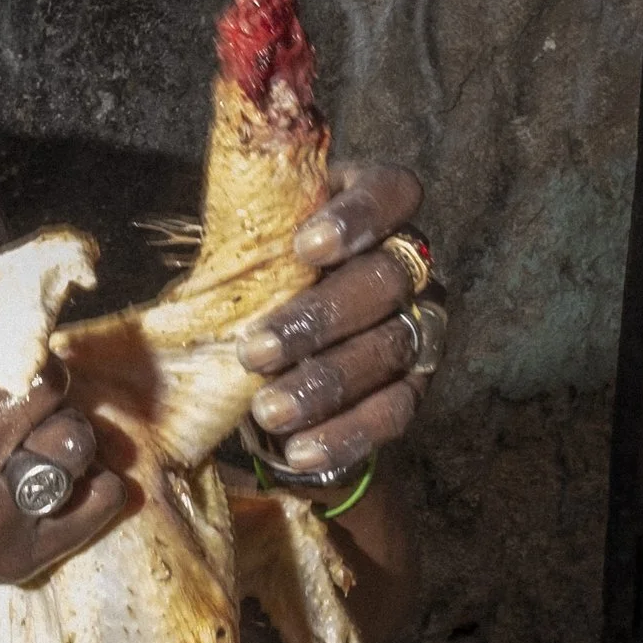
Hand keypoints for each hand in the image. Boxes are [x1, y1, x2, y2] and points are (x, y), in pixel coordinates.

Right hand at [0, 344, 124, 642]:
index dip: (3, 341)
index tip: (0, 344)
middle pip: (41, 391)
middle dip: (36, 375)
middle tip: (20, 382)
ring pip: (74, 442)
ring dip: (60, 424)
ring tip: (31, 430)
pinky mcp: (22, 558)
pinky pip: (99, 502)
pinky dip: (92, 478)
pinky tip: (55, 467)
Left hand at [237, 163, 438, 484]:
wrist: (276, 364)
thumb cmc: (257, 283)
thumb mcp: (246, 251)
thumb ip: (244, 236)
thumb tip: (220, 234)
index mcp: (373, 210)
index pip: (390, 191)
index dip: (357, 217)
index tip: (305, 247)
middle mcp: (411, 264)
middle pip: (385, 280)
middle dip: (319, 318)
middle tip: (253, 352)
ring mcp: (421, 325)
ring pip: (390, 348)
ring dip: (325, 383)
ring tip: (267, 411)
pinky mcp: (416, 387)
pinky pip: (394, 412)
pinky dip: (345, 435)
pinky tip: (299, 452)